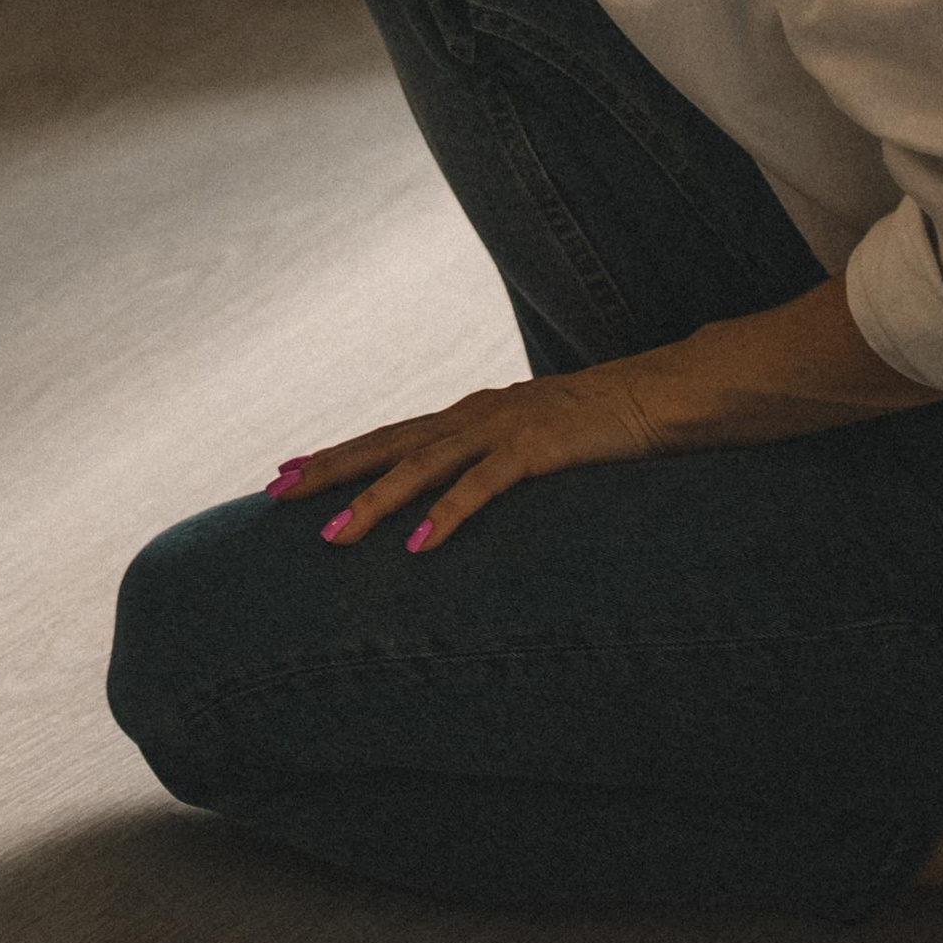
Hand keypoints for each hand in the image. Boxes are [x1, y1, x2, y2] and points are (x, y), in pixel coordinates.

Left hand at [271, 357, 667, 554]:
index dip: (339, 453)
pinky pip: (482, 487)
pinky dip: (446, 516)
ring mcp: (504, 428)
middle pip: (388, 444)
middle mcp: (476, 415)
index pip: (391, 435)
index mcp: (473, 415)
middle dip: (330, 469)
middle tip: (276, 493)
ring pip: (422, 467)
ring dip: (374, 502)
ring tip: (332, 536)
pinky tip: (417, 547)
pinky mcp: (538, 448)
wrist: (666, 395)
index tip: (288, 471)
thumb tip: (469, 497)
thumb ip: (503, 463)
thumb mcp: (542, 445)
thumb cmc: (608, 426)